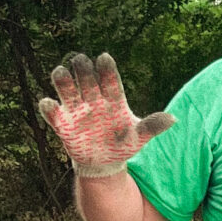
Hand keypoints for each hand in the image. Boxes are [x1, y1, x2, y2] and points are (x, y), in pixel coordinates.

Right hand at [39, 53, 174, 179]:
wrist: (106, 162)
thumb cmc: (123, 143)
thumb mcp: (139, 137)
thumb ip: (152, 126)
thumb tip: (173, 119)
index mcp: (114, 99)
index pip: (110, 81)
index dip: (107, 70)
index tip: (104, 58)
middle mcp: (93, 100)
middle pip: (87, 80)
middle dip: (83, 70)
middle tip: (81, 60)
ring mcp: (77, 111)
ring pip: (68, 91)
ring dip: (63, 82)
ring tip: (60, 72)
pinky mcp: (63, 125)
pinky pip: (54, 114)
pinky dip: (49, 108)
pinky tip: (48, 103)